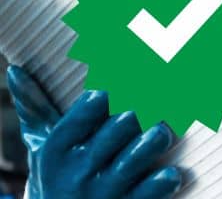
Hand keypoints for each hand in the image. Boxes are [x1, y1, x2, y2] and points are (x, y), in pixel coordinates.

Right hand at [7, 65, 180, 198]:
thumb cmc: (58, 176)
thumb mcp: (43, 146)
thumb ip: (36, 108)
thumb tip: (14, 70)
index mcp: (58, 147)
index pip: (91, 104)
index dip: (118, 85)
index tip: (133, 74)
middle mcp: (79, 169)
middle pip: (123, 122)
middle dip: (146, 104)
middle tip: (159, 95)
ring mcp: (104, 191)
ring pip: (142, 151)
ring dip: (158, 136)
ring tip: (161, 131)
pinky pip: (154, 188)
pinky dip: (167, 177)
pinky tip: (171, 172)